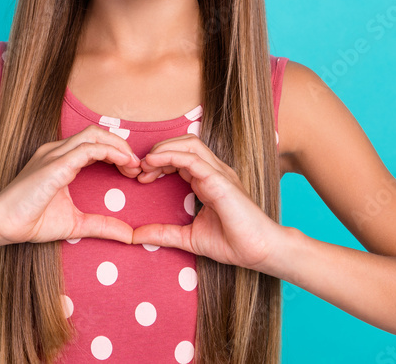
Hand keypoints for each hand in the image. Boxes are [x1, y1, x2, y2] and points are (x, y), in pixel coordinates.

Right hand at [0, 124, 141, 246]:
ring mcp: (55, 154)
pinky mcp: (56, 164)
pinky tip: (122, 164)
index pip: (94, 143)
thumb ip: (102, 226)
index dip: (117, 152)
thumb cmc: (32, 221)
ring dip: (118, 146)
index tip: (132, 170)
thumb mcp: (76, 225)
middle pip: (97, 132)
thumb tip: (129, 235)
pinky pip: (88, 149)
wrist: (4, 225)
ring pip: (94, 135)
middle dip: (121, 145)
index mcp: (60, 159)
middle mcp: (58, 151)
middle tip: (137, 166)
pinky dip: (109, 152)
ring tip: (133, 164)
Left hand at [130, 133, 281, 271]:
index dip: (159, 162)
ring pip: (189, 144)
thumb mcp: (188, 238)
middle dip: (159, 151)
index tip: (141, 178)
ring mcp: (219, 173)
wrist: (260, 252)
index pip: (181, 157)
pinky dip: (170, 156)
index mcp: (208, 180)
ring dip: (163, 149)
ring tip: (146, 164)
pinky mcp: (220, 180)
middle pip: (184, 143)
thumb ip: (163, 233)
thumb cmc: (233, 243)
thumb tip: (135, 235)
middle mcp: (214, 171)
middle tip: (140, 170)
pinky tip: (154, 163)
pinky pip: (193, 159)